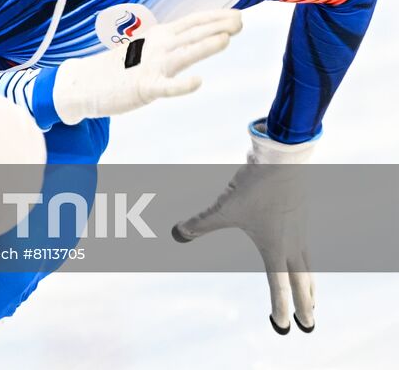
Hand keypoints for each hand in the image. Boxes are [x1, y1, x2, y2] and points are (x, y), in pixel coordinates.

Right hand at [52, 9, 241, 124]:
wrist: (85, 83)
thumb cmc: (120, 68)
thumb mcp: (147, 48)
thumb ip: (171, 42)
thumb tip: (195, 36)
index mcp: (159, 36)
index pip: (191, 22)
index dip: (215, 17)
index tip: (237, 13)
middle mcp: (157, 47)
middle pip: (191, 34)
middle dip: (216, 27)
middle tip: (240, 21)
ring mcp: (150, 66)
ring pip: (182, 55)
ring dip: (203, 46)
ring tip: (225, 40)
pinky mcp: (144, 87)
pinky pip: (165, 87)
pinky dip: (181, 85)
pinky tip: (197, 81)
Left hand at [173, 120, 316, 333]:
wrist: (284, 161)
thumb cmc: (256, 186)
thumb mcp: (223, 207)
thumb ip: (200, 223)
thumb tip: (176, 233)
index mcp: (276, 249)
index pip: (279, 287)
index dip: (281, 308)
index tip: (283, 326)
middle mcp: (293, 245)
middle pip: (303, 283)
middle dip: (305, 306)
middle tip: (309, 326)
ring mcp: (301, 233)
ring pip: (308, 268)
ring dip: (309, 287)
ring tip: (311, 300)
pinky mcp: (302, 221)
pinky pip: (307, 250)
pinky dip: (307, 265)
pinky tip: (302, 263)